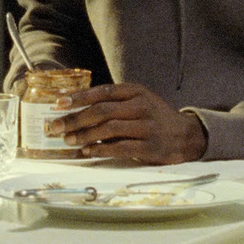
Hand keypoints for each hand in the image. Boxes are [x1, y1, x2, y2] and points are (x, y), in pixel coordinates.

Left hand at [48, 82, 207, 164]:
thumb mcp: (138, 102)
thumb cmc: (155, 118)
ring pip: (109, 129)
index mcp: (136, 92)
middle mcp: (141, 106)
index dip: (78, 97)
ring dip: (85, 135)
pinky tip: (88, 152)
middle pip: (102, 111)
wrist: (187, 136)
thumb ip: (114, 104)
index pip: (102, 92)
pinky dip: (101, 150)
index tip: (58, 103)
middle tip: (55, 127)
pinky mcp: (151, 147)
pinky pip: (121, 148)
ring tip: (68, 140)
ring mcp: (147, 127)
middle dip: (75, 119)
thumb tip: (76, 110)